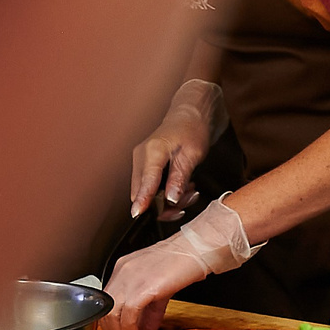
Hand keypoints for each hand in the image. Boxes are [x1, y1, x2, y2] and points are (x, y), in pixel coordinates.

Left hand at [100, 196, 254, 329]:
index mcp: (123, 269)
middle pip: (104, 309)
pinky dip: (130, 329)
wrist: (197, 248)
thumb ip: (150, 310)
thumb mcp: (161, 286)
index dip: (111, 320)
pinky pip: (128, 314)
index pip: (105, 300)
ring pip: (111, 314)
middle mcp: (122, 273)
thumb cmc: (184, 261)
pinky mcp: (144, 288)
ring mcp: (130, 279)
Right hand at [128, 80, 222, 222]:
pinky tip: (185, 186)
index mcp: (152, 152)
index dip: (142, 199)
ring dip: (171, 198)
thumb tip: (170, 199)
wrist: (190, 115)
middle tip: (189, 198)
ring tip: (192, 191)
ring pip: (149, 191)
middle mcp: (141, 157)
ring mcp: (142, 161)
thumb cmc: (193, 130)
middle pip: (144, 190)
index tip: (137, 213)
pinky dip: (169, 191)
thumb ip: (180, 177)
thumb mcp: (192, 154)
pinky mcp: (147, 166)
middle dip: (166, 202)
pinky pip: (153, 186)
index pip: (146, 181)